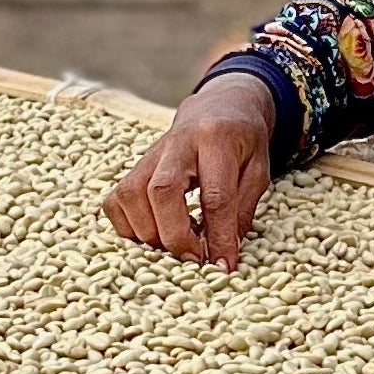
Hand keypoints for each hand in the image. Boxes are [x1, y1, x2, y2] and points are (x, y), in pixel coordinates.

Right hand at [103, 74, 275, 272]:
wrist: (220, 107)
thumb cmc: (243, 142)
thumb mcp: (258, 170)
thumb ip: (243, 210)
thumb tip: (224, 257)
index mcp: (218, 139)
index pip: (215, 195)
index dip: (218, 236)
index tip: (223, 266)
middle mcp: (179, 142)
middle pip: (162, 191)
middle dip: (175, 235)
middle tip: (193, 259)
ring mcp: (151, 153)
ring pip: (132, 195)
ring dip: (149, 233)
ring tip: (174, 246)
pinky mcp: (134, 165)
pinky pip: (115, 200)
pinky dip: (128, 227)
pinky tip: (153, 234)